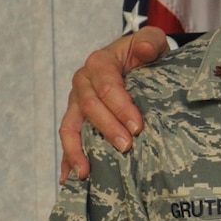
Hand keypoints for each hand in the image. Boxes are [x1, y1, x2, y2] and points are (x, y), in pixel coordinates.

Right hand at [59, 29, 168, 180]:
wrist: (138, 60)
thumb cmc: (146, 52)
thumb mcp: (152, 41)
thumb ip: (150, 42)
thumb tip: (144, 50)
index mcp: (99, 62)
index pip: (107, 86)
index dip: (120, 106)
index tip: (137, 127)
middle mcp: (83, 82)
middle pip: (89, 108)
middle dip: (107, 129)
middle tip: (126, 148)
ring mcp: (76, 102)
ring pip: (71, 127)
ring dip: (78, 150)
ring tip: (86, 173)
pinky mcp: (76, 118)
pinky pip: (69, 140)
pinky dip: (68, 159)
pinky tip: (69, 179)